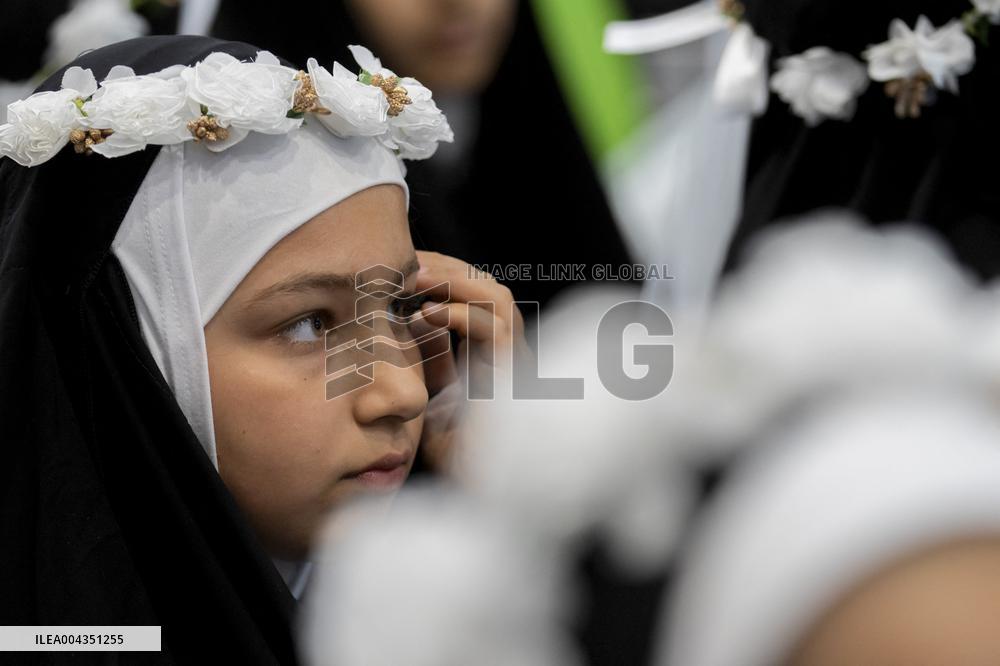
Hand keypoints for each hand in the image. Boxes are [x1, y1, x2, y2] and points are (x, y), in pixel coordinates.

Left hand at [410, 251, 529, 471]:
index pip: (475, 296)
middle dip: (448, 271)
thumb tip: (408, 318)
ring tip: (414, 280)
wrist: (474, 489)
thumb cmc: (452, 450)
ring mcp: (517, 363)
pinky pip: (495, 330)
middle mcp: (511, 352)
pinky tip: (425, 315)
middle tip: (405, 265)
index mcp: (493, 352)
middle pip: (489, 287)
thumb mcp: (432, 390)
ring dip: (454, 282)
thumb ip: (428, 355)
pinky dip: (459, 315)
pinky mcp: (514, 378)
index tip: (403, 271)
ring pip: (499, 298)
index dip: (444, 277)